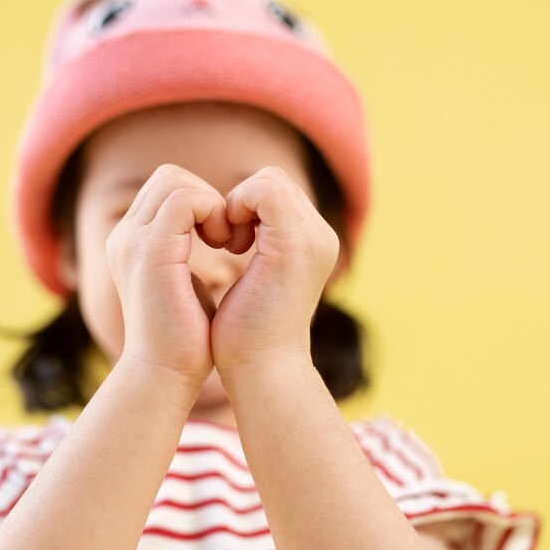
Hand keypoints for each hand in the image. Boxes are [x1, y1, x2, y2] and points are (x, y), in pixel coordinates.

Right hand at [105, 163, 230, 386]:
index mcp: (132, 241)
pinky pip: (185, 200)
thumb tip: (218, 231)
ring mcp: (133, 241)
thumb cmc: (186, 340)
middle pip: (169, 176)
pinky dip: (213, 212)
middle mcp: (125, 236)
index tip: (225, 238)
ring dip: (212, 204)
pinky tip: (225, 245)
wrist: (166, 375)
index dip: (202, 202)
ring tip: (228, 243)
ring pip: (175, 180)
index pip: (166, 188)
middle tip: (229, 238)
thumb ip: (192, 251)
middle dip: (207, 197)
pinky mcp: (150, 251)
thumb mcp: (188, 283)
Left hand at [211, 166, 339, 374]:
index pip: (274, 190)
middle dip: (242, 203)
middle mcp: (321, 236)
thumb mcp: (254, 275)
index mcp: (312, 242)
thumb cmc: (245, 333)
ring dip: (238, 207)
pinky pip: (263, 191)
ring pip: (268, 181)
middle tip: (227, 244)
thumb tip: (231, 218)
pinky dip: (237, 207)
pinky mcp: (296, 245)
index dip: (245, 204)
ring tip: (229, 246)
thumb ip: (256, 241)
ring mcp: (314, 239)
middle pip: (272, 180)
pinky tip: (228, 244)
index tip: (227, 241)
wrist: (259, 369)